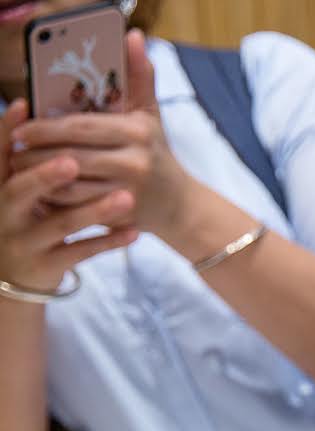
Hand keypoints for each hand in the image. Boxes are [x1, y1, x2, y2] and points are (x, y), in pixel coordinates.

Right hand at [0, 100, 137, 290]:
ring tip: (125, 198)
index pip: (0, 153)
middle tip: (72, 162)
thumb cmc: (27, 218)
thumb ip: (32, 157)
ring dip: (92, 210)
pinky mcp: (48, 265)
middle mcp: (5, 211)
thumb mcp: (19, 190)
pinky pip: (81, 251)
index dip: (7, 130)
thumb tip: (49, 107)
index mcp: (0, 184)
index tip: (23, 104)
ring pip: (59, 223)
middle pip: (21, 189)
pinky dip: (108, 241)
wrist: (16, 276)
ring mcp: (25, 241)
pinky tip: (134, 233)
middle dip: (45, 174)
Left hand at [11, 33, 197, 234]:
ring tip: (19, 169)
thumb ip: (138, 76)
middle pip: (72, 156)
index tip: (20, 128)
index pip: (82, 127)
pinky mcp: (121, 214)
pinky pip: (77, 207)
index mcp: (137, 133)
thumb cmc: (157, 154)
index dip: (46, 128)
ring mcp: (128, 191)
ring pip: (71, 185)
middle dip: (36, 153)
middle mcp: (134, 162)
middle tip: (13, 147)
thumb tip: (133, 37)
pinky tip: (40, 190)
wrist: (181, 206)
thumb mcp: (150, 115)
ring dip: (40, 178)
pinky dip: (54, 199)